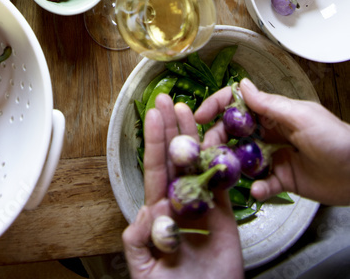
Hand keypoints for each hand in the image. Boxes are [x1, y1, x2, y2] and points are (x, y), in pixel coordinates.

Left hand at [122, 94, 242, 278]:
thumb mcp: (144, 272)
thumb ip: (137, 243)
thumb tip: (143, 214)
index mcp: (158, 213)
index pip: (155, 170)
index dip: (154, 142)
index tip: (153, 115)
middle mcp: (179, 204)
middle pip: (175, 159)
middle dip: (171, 129)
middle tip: (167, 99)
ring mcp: (202, 209)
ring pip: (197, 165)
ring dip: (194, 138)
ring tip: (188, 110)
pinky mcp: (225, 218)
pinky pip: (223, 186)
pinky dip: (221, 164)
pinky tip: (218, 141)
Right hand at [195, 78, 349, 205]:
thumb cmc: (334, 138)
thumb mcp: (300, 116)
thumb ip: (269, 105)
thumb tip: (240, 84)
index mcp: (273, 111)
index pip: (238, 104)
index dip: (216, 107)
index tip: (198, 117)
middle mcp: (269, 132)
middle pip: (233, 132)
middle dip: (217, 139)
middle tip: (207, 150)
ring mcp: (274, 156)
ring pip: (243, 159)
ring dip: (232, 165)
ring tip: (226, 173)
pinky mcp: (282, 180)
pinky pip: (262, 184)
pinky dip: (256, 188)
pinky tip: (256, 191)